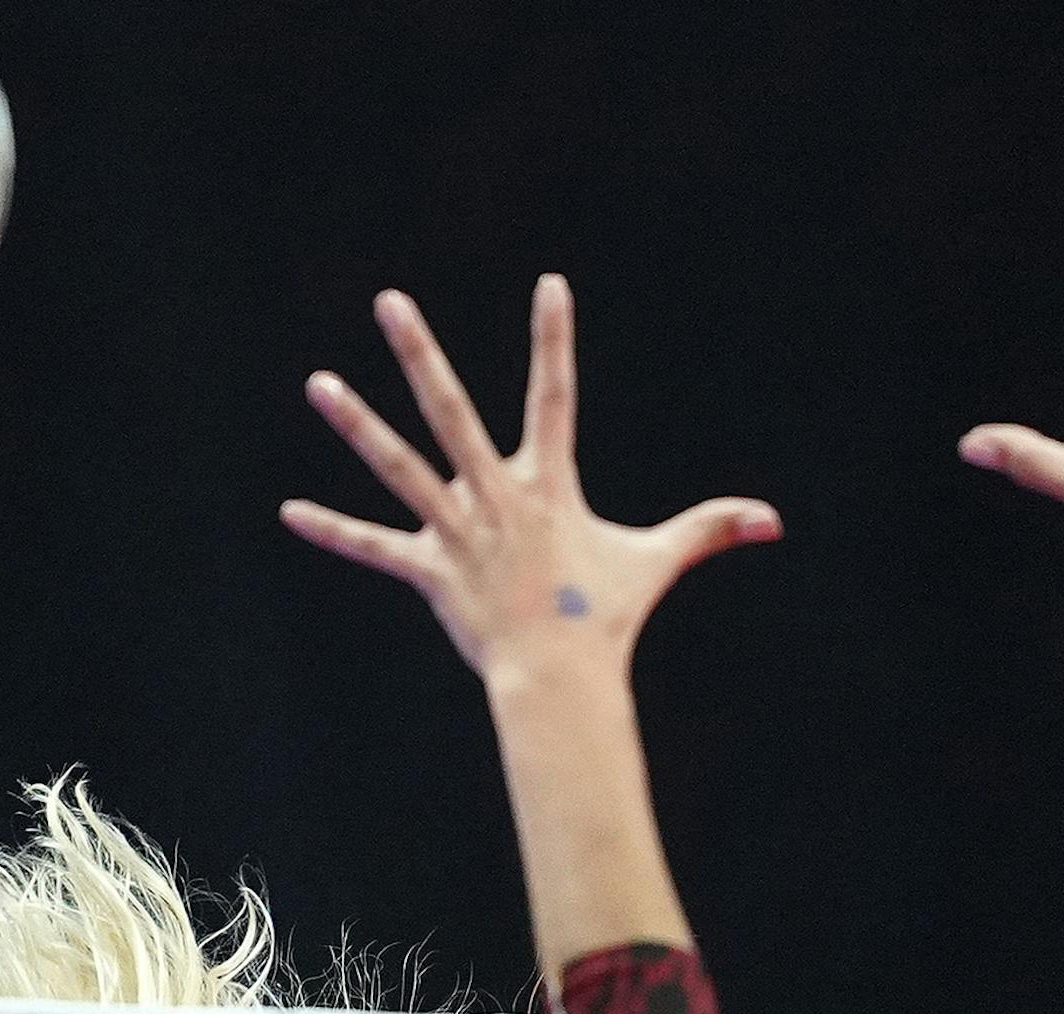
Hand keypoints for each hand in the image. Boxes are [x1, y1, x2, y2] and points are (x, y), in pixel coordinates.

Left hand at [282, 275, 779, 685]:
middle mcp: (495, 496)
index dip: (555, 339)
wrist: (560, 680)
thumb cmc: (605, 622)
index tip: (550, 284)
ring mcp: (457, 531)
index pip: (556, 395)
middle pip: (451, 411)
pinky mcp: (429, 571)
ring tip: (318, 384)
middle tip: (389, 301)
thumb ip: (710, 530)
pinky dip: (332, 531)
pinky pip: (374, 547)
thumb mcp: (657, 564)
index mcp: (548, 484)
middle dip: (420, 354)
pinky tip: (289, 512)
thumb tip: (775, 521)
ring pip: (399, 465)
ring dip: (356, 425)